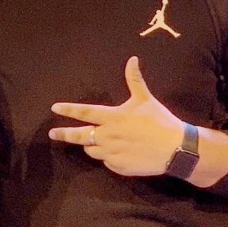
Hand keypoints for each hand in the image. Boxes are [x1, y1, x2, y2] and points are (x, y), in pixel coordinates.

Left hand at [49, 56, 184, 176]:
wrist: (175, 149)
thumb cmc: (160, 121)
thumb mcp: (146, 99)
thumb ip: (134, 80)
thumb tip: (132, 59)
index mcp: (112, 117)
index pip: (84, 112)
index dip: (68, 110)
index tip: (54, 108)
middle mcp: (107, 136)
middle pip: (79, 136)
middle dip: (64, 134)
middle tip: (53, 133)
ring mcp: (111, 154)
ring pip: (91, 150)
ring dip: (91, 145)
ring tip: (98, 142)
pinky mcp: (118, 167)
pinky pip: (107, 162)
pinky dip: (108, 157)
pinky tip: (119, 153)